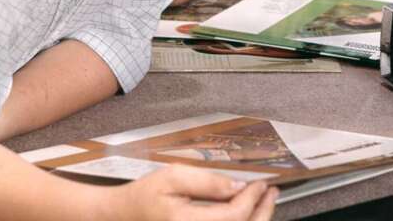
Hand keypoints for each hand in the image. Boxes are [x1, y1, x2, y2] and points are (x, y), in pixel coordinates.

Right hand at [110, 166, 277, 220]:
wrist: (122, 218)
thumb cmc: (145, 196)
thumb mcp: (173, 177)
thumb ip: (207, 181)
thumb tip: (238, 186)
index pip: (233, 217)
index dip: (252, 198)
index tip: (261, 182)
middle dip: (262, 214)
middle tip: (271, 192)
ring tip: (265, 202)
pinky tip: (245, 215)